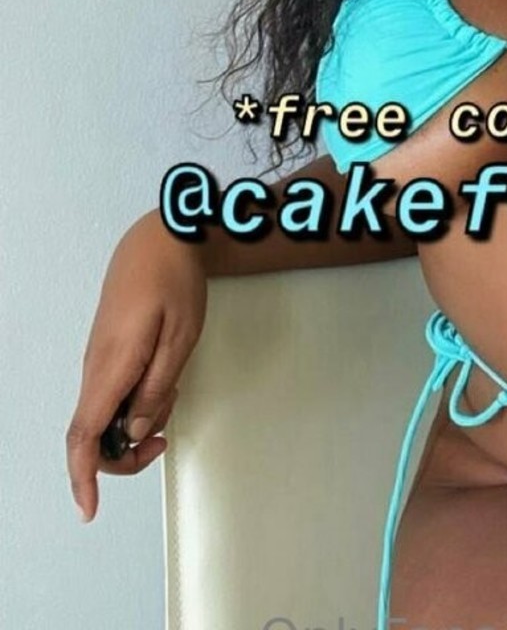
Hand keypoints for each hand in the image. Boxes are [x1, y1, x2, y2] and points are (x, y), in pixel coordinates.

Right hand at [66, 212, 207, 522]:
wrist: (160, 238)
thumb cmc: (174, 281)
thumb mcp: (181, 337)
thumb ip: (159, 388)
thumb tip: (138, 431)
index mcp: (111, 365)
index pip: (85, 435)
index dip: (84, 477)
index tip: (89, 509)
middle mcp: (95, 367)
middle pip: (92, 433)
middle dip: (125, 453)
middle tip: (165, 442)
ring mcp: (97, 358)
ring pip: (105, 413)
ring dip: (136, 421)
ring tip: (174, 393)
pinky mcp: (106, 351)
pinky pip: (112, 391)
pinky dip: (136, 400)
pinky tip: (164, 381)